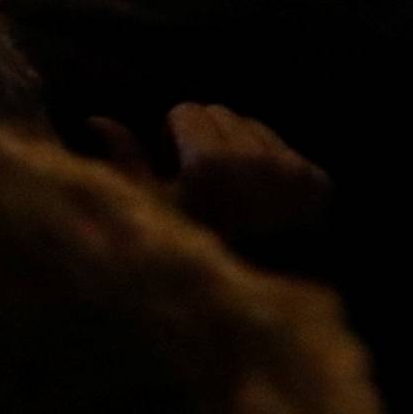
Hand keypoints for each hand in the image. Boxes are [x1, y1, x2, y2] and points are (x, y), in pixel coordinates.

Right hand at [87, 104, 330, 253]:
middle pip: (218, 111)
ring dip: (236, 146)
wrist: (260, 303)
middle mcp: (254, 162)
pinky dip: (268, 160)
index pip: (185, 110)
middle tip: (206, 184)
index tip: (182, 177)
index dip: (174, 139)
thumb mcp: (152, 214)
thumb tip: (95, 120)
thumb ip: (127, 164)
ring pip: (249, 125)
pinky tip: (261, 197)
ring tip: (233, 192)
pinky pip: (282, 145)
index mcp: (209, 166)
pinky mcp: (317, 182)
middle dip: (205, 138)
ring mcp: (290, 172)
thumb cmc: (196, 253)